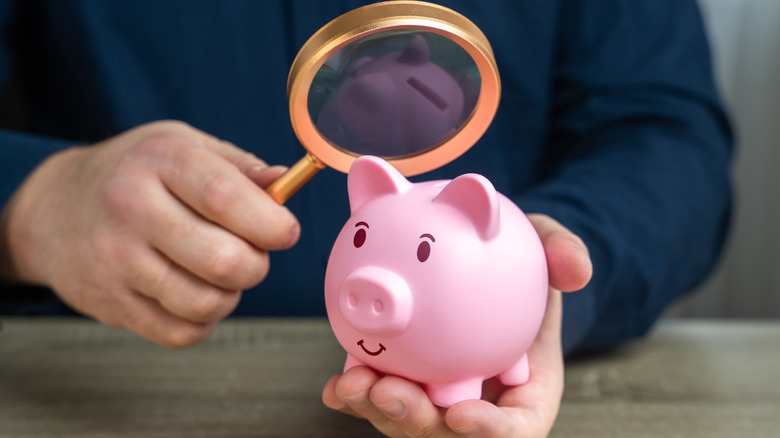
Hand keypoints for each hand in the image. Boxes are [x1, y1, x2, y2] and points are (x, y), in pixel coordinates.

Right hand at [0, 121, 298, 346]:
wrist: (52, 209)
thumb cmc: (136, 173)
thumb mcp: (183, 146)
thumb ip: (239, 167)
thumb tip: (284, 182)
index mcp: (161, 160)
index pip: (225, 197)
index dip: (270, 223)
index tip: (286, 232)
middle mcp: (131, 207)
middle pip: (223, 261)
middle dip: (256, 265)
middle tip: (251, 254)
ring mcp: (115, 260)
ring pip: (206, 303)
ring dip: (231, 295)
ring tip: (220, 274)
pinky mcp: (109, 303)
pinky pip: (180, 333)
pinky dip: (203, 321)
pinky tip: (195, 294)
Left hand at [322, 214, 591, 436]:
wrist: (485, 270)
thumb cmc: (520, 266)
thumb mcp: (543, 251)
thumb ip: (561, 255)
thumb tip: (577, 271)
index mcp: (523, 395)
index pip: (511, 429)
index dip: (489, 433)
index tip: (463, 416)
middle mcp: (478, 406)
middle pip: (445, 432)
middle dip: (414, 422)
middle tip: (387, 392)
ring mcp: (438, 401)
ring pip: (404, 421)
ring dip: (375, 408)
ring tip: (350, 383)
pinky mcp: (405, 386)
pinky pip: (378, 398)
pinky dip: (356, 397)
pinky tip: (337, 384)